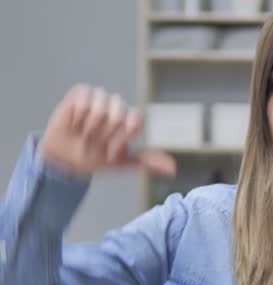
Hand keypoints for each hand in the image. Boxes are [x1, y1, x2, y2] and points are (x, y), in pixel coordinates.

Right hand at [39, 84, 176, 177]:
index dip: (122, 138)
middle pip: (118, 115)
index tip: (112, 151)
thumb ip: (147, 161)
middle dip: (105, 135)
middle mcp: (117, 106)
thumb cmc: (94, 158)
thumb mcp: (122, 163)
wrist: (65, 159)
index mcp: (130, 119)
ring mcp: (100, 98)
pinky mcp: (80, 93)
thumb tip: (172, 168)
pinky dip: (77, 118)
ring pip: (100, 108)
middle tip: (96, 144)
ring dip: (89, 128)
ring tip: (84, 135)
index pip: (135, 121)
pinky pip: (83, 101)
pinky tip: (74, 125)